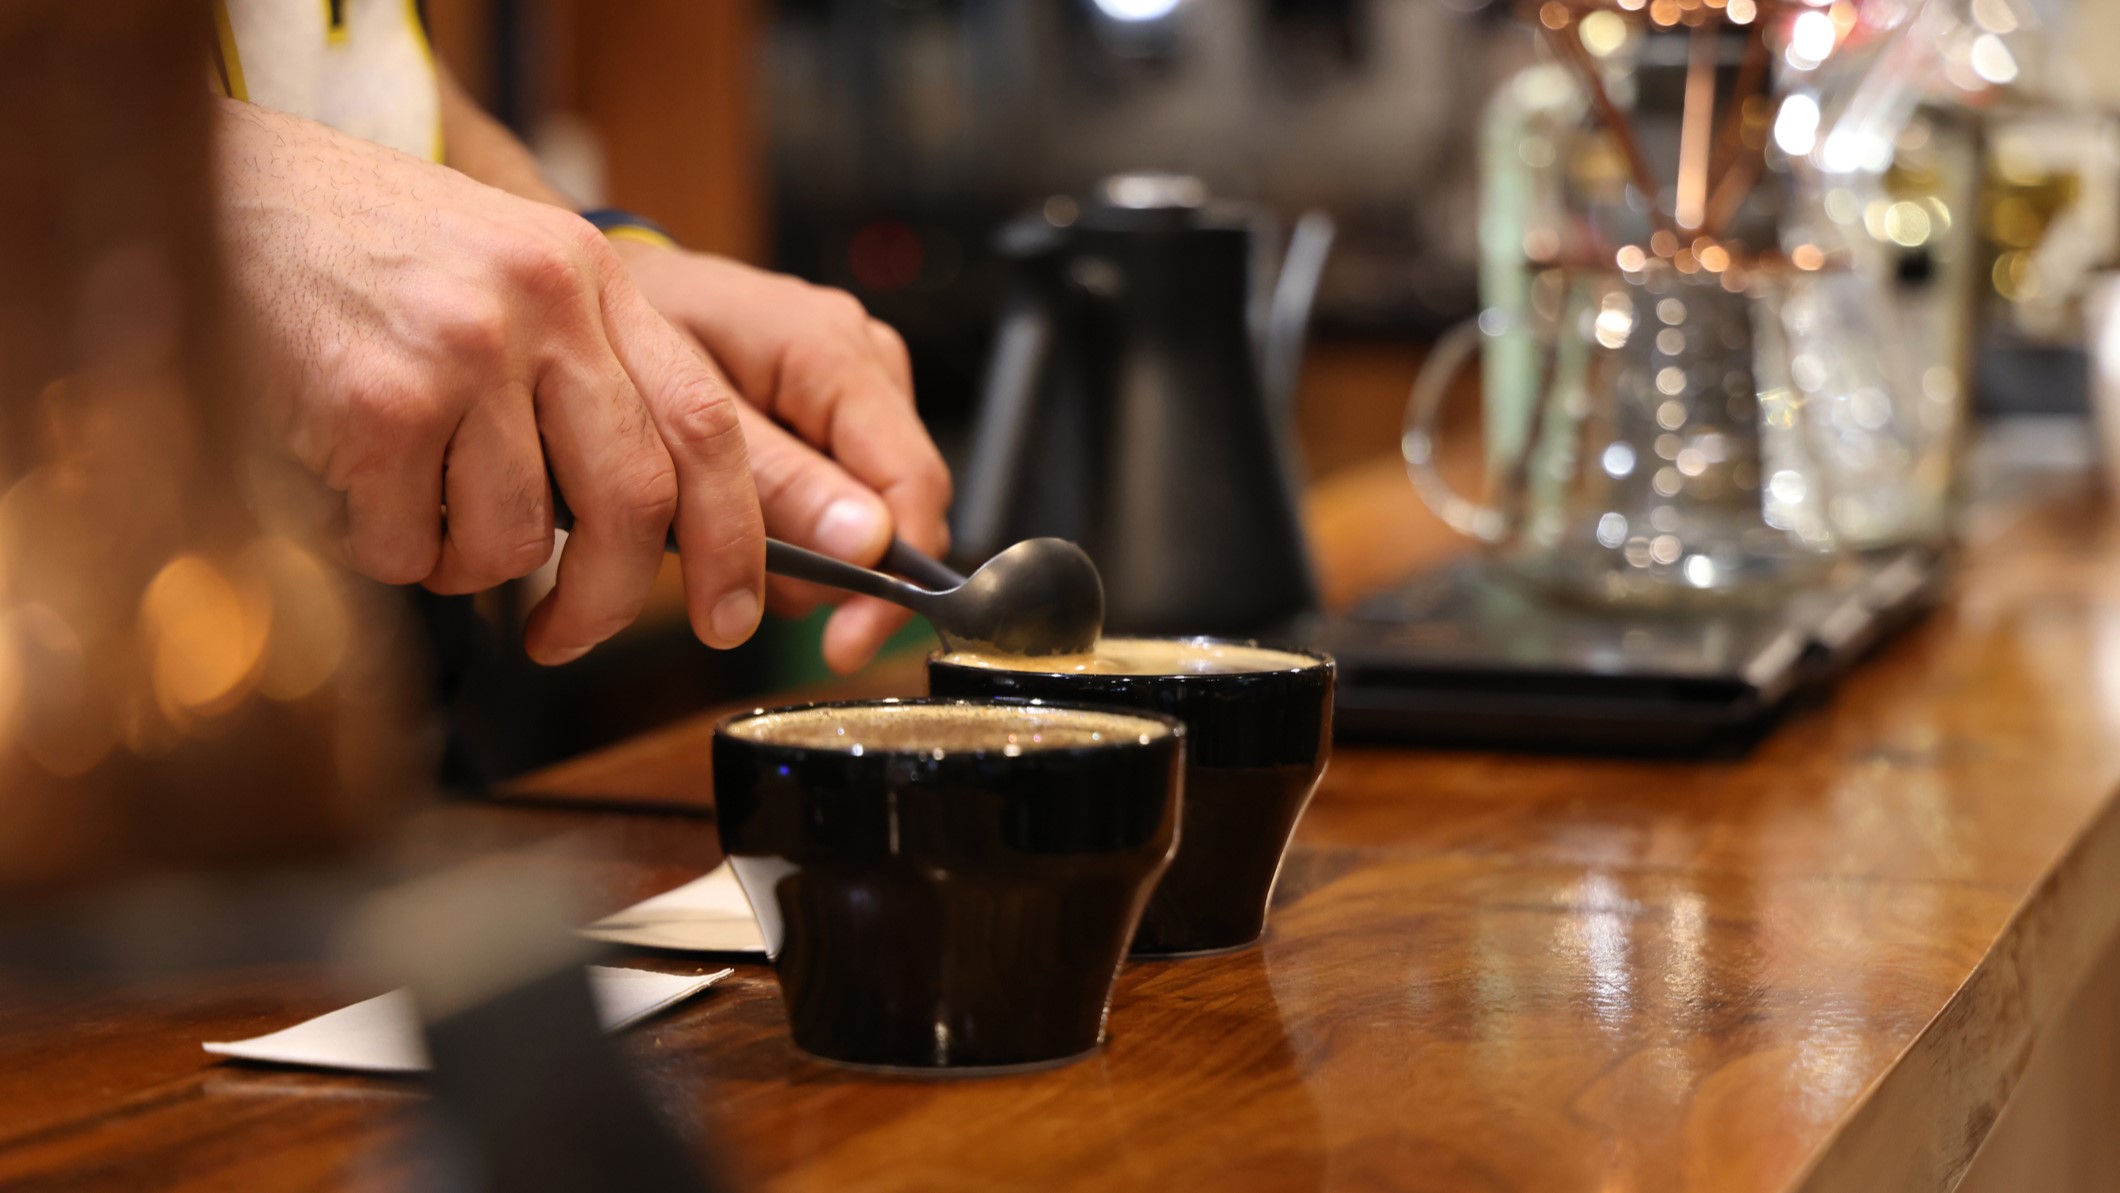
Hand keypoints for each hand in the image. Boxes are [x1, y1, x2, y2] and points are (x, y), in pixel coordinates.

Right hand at [216, 101, 765, 663]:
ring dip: (463, 564)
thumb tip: (652, 526)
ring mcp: (463, 353)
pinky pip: (411, 547)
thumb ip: (585, 374)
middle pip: (635, 504)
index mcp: (590, 279)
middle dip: (609, 603)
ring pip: (515, 543)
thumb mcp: (505, 274)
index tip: (733, 612)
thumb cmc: (359, 253)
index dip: (735, 537)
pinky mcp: (378, 407)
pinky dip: (382, 548)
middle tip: (566, 636)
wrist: (209, 194)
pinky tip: (345, 484)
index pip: (707, 425)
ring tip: (410, 505)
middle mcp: (543, 307)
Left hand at [614, 242, 952, 673]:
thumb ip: (775, 481)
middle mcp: (866, 361)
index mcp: (836, 350)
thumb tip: (866, 544)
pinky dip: (792, 525)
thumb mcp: (678, 413)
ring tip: (715, 529)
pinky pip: (842, 495)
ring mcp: (859, 385)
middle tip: (731, 573)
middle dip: (826, 565)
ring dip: (802, 549)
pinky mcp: (840, 412)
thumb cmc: (627, 335)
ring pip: (869, 512)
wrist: (591, 295)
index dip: (892, 578)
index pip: (912, 483)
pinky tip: (736, 512)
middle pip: (895, 506)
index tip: (846, 645)